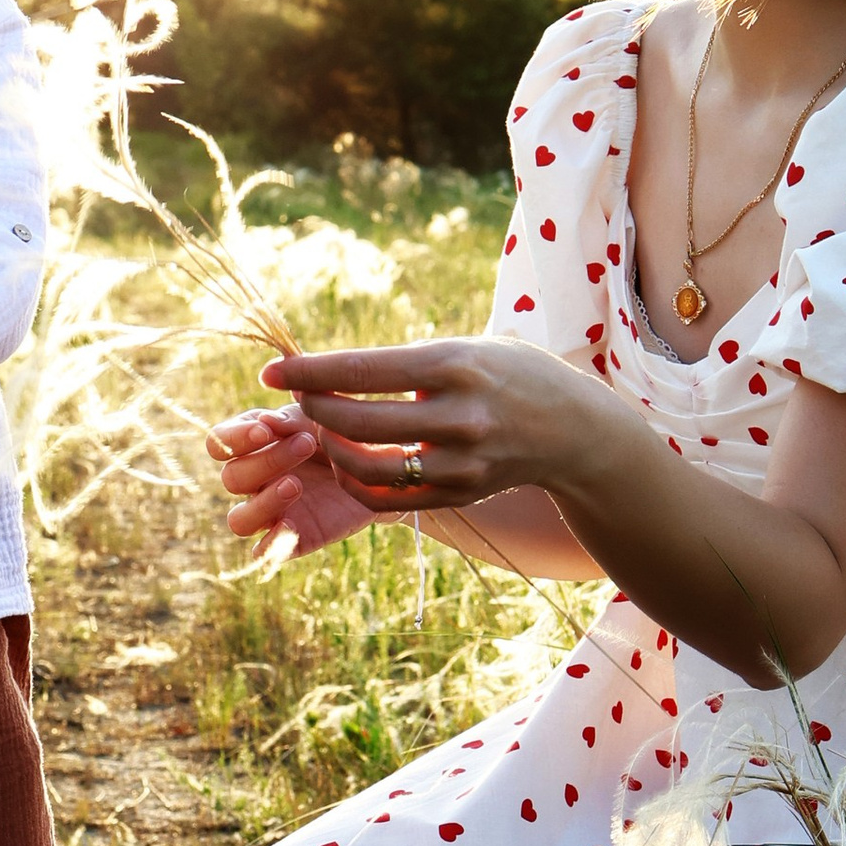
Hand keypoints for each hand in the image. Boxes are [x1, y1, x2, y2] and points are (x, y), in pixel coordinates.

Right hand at [206, 404, 376, 554]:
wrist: (382, 467)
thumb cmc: (342, 434)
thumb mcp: (318, 418)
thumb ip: (291, 419)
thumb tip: (264, 421)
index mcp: (252, 445)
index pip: (219, 444)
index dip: (234, 439)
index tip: (266, 431)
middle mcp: (254, 481)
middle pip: (231, 478)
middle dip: (267, 460)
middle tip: (306, 444)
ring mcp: (271, 513)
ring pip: (239, 521)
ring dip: (263, 502)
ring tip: (296, 485)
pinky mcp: (292, 539)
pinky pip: (265, 552)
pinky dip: (270, 544)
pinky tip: (291, 525)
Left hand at [263, 334, 598, 515]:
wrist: (574, 429)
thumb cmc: (510, 374)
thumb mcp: (467, 347)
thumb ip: (407, 362)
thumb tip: (332, 371)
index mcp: (456, 366)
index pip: (363, 369)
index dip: (309, 371)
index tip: (272, 370)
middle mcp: (459, 416)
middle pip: (357, 420)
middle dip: (313, 409)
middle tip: (297, 398)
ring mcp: (460, 463)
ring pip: (368, 466)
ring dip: (331, 449)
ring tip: (323, 429)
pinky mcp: (459, 495)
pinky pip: (388, 498)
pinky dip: (355, 481)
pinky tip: (347, 462)